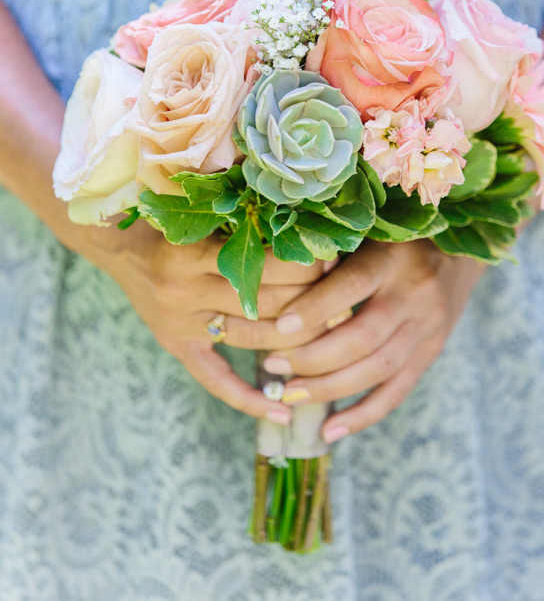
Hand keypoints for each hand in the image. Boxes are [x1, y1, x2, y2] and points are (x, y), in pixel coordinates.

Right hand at [74, 218, 324, 423]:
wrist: (120, 243)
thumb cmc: (173, 218)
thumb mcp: (203, 208)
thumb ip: (243, 211)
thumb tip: (303, 214)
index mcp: (194, 252)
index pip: (266, 265)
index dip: (306, 264)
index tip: (335, 260)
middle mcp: (185, 291)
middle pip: (266, 303)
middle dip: (311, 300)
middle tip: (345, 297)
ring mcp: (181, 324)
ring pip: (253, 340)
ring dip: (296, 341)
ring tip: (333, 337)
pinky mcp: (177, 347)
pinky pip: (216, 381)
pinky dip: (250, 400)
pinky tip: (283, 414)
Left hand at [265, 239, 484, 441]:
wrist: (459, 253)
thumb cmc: (394, 239)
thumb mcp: (367, 233)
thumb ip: (331, 255)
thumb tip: (271, 276)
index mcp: (392, 259)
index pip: (351, 287)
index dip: (314, 308)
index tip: (279, 325)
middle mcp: (414, 294)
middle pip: (362, 337)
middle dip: (313, 357)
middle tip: (273, 365)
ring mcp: (428, 328)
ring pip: (377, 369)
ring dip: (330, 388)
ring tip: (290, 394)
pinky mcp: (432, 352)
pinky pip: (397, 391)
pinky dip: (363, 415)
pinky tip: (330, 430)